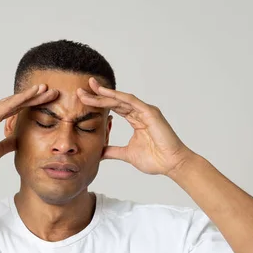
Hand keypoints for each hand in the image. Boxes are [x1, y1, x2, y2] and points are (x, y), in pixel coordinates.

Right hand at [0, 84, 58, 179]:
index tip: (45, 102)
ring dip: (31, 94)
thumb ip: (6, 144)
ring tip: (47, 89)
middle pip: (16, 102)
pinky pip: (8, 105)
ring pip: (14, 101)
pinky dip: (22, 98)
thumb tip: (18, 140)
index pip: (14, 110)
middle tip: (51, 92)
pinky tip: (34, 93)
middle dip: (34, 97)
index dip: (29, 105)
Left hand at [77, 77, 194, 176]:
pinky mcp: (150, 113)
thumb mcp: (126, 154)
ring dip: (105, 93)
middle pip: (115, 100)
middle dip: (98, 95)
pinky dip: (118, 96)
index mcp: (136, 120)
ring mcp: (146, 111)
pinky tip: (106, 93)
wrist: (171, 165)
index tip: (83, 100)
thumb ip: (112, 151)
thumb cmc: (155, 159)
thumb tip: (99, 153)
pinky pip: (132, 101)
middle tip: (81, 90)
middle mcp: (140, 113)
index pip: (114, 108)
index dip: (99, 103)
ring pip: (121, 99)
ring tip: (90, 88)